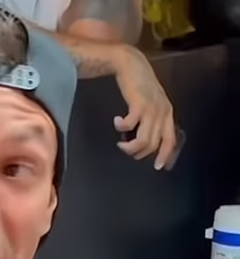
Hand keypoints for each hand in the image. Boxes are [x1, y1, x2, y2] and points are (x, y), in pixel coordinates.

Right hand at [112, 45, 176, 169]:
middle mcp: (162, 113)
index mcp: (167, 113)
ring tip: (120, 143)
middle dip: (138, 152)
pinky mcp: (139, 104)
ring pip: (143, 139)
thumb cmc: (138, 83)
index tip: (157, 167)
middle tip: (126, 150)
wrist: (131, 64)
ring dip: (129, 146)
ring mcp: (151, 109)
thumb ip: (152, 117)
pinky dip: (122, 128)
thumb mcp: (151, 101)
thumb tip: (145, 136)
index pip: (170, 140)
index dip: (164, 155)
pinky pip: (130, 126)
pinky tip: (116, 122)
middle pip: (153, 143)